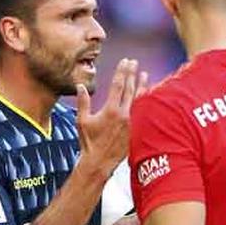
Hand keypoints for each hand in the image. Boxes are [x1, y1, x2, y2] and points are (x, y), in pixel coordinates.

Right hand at [76, 59, 145, 175]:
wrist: (99, 162)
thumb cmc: (88, 143)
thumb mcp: (82, 121)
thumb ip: (82, 102)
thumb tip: (80, 86)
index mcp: (111, 110)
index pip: (118, 85)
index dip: (122, 72)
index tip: (125, 61)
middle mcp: (123, 114)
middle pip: (130, 89)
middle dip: (132, 74)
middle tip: (134, 62)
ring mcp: (131, 122)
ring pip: (138, 99)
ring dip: (141, 86)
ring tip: (145, 75)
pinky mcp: (134, 129)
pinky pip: (140, 111)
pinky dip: (143, 101)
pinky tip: (145, 95)